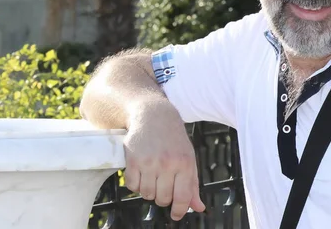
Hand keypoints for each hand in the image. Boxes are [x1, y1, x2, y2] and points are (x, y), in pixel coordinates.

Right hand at [122, 103, 205, 220]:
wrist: (154, 116)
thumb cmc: (174, 139)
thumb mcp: (188, 158)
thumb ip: (192, 185)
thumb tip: (198, 208)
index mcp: (185, 163)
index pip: (182, 197)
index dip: (179, 210)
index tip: (176, 215)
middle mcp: (168, 163)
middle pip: (162, 199)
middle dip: (163, 197)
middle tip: (163, 185)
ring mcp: (149, 162)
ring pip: (147, 194)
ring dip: (149, 190)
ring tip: (152, 176)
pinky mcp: (133, 160)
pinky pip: (132, 186)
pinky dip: (136, 184)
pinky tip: (141, 173)